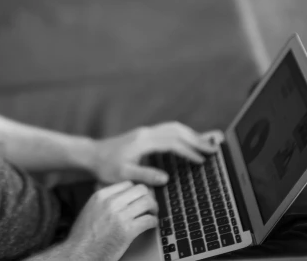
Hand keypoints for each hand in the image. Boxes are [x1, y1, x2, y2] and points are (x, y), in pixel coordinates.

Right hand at [63, 181, 157, 260]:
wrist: (80, 252)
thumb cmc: (83, 235)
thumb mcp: (90, 209)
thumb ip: (103, 200)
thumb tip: (119, 197)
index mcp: (101, 196)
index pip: (127, 184)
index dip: (136, 191)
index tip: (139, 197)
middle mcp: (111, 203)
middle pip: (140, 189)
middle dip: (147, 196)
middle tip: (149, 205)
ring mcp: (120, 216)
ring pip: (147, 202)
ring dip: (153, 208)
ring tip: (152, 214)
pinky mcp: (128, 231)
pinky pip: (149, 220)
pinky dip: (153, 222)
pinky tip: (151, 225)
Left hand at [92, 122, 223, 185]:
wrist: (92, 155)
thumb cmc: (105, 166)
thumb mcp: (122, 175)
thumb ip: (144, 175)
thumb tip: (166, 179)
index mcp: (143, 142)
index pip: (172, 143)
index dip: (189, 151)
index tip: (202, 160)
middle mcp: (146, 133)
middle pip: (177, 131)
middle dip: (197, 139)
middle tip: (214, 149)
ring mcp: (145, 132)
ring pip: (173, 127)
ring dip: (191, 134)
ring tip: (207, 143)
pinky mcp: (144, 134)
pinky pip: (168, 130)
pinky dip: (182, 133)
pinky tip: (189, 140)